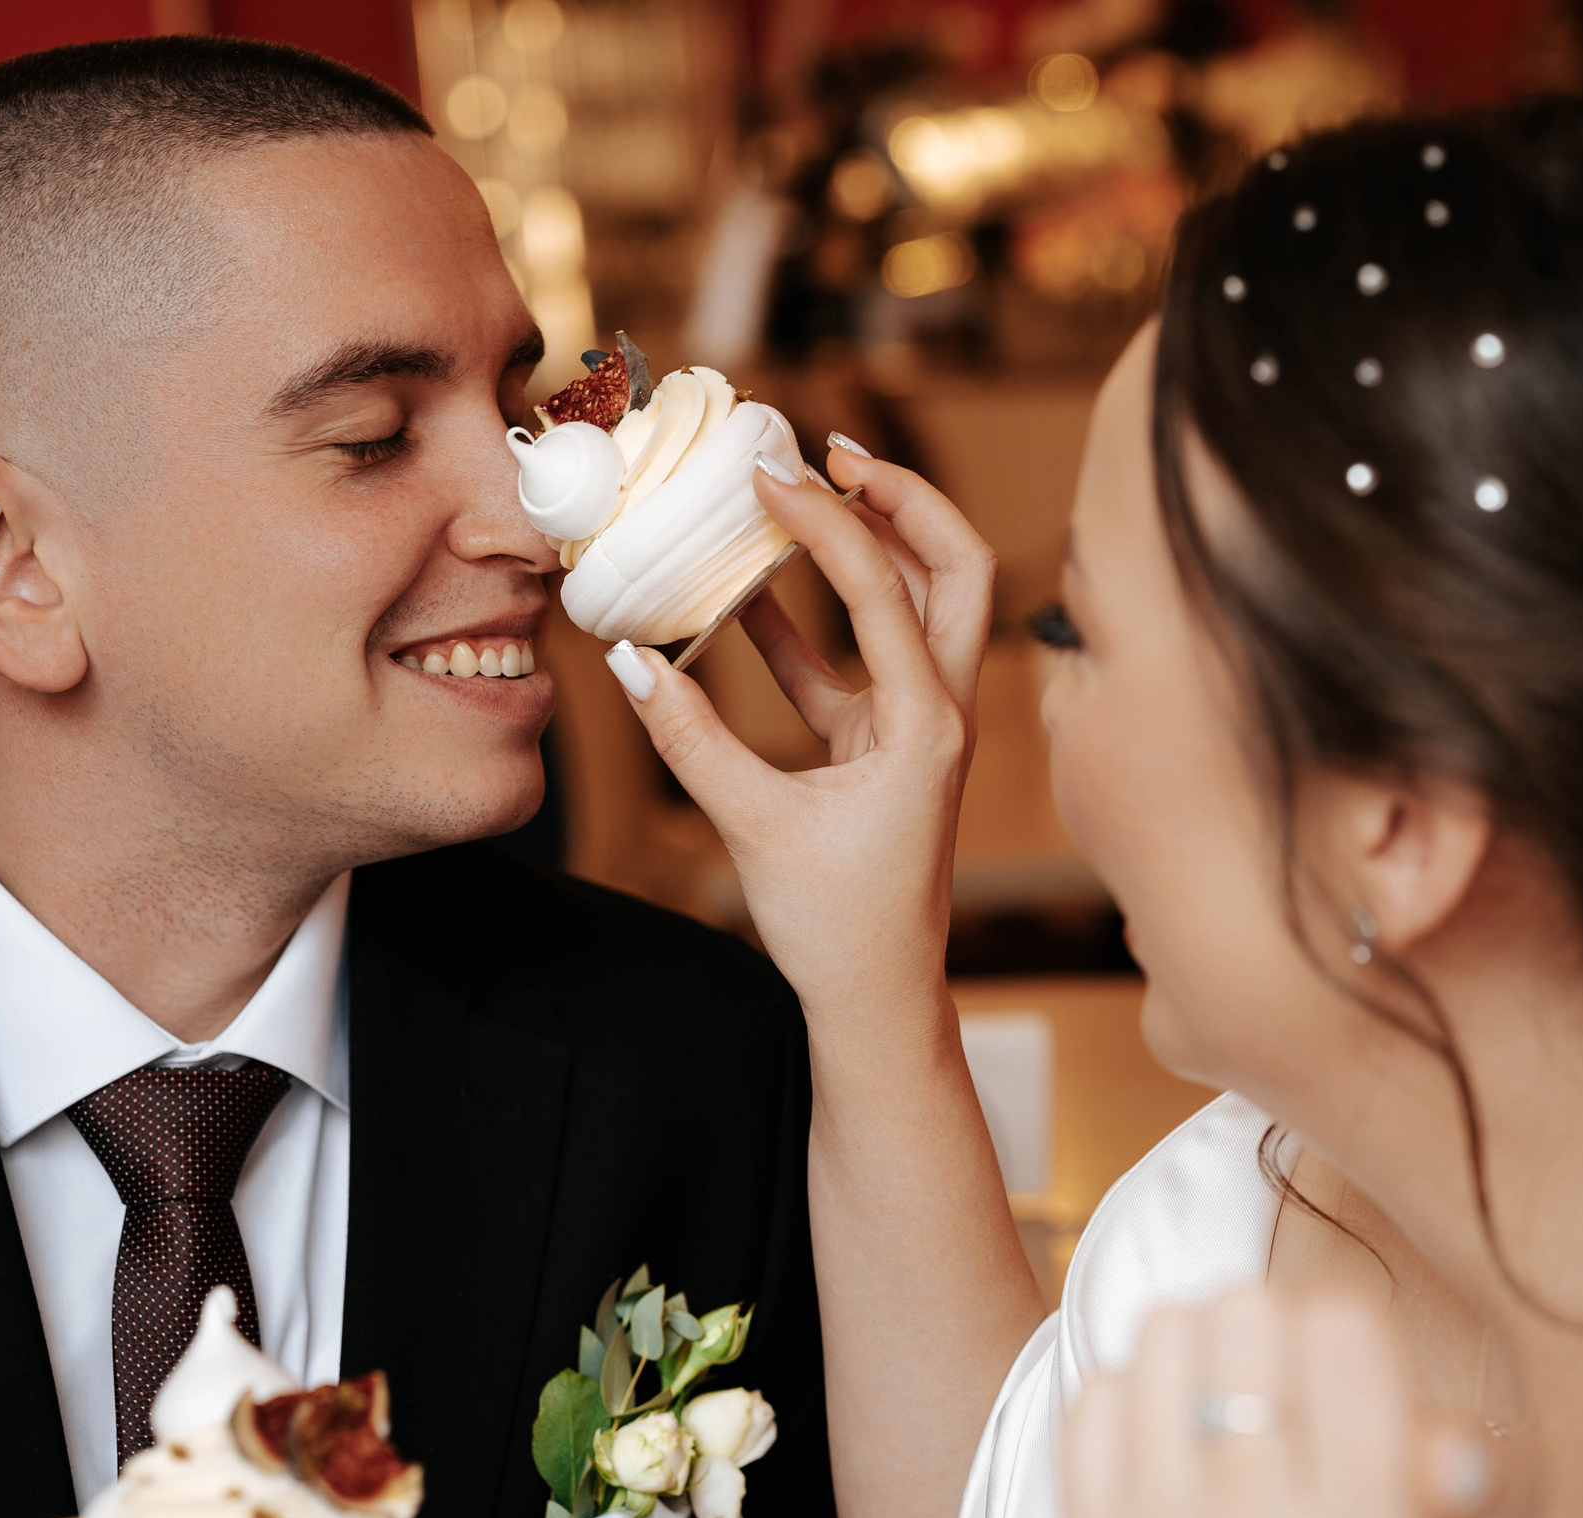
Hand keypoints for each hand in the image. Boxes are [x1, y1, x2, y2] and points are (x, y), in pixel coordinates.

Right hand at [607, 441, 995, 1021]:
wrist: (877, 1000)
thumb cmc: (836, 925)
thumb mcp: (752, 824)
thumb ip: (688, 738)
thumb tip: (625, 660)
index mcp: (927, 726)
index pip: (883, 591)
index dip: (826, 525)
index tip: (768, 477)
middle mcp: (942, 713)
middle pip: (957, 569)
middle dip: (904, 501)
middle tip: (836, 453)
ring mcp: (921, 726)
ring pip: (919, 606)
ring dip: (867, 547)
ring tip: (799, 496)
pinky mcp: (889, 747)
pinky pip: (858, 661)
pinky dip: (814, 622)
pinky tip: (747, 593)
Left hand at [1066, 1289, 1524, 1517]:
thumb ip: (1496, 1483)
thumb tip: (1452, 1456)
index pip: (1341, 1331)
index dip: (1353, 1327)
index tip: (1359, 1369)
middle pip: (1245, 1313)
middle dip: (1277, 1326)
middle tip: (1296, 1381)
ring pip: (1163, 1332)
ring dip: (1204, 1343)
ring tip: (1240, 1397)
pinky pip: (1096, 1392)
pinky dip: (1140, 1394)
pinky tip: (1183, 1444)